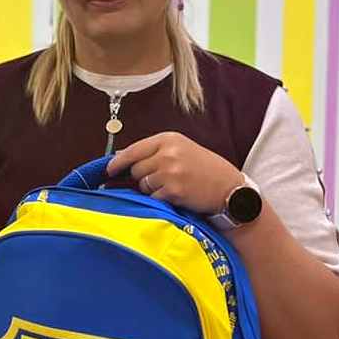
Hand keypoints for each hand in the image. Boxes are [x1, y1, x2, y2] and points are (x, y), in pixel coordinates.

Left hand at [106, 132, 241, 214]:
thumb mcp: (181, 150)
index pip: (133, 150)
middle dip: (143, 177)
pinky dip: (161, 199)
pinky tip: (178, 195)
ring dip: (152, 189)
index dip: (117, 162)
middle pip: (136, 169)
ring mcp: (171, 171)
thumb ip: (153, 151)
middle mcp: (168, 152)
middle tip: (163, 179)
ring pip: (143, 184)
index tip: (108, 170)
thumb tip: (120, 155)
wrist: (231, 189)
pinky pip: (153, 197)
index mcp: (169, 139)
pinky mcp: (174, 190)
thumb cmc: (205, 170)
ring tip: (174, 186)